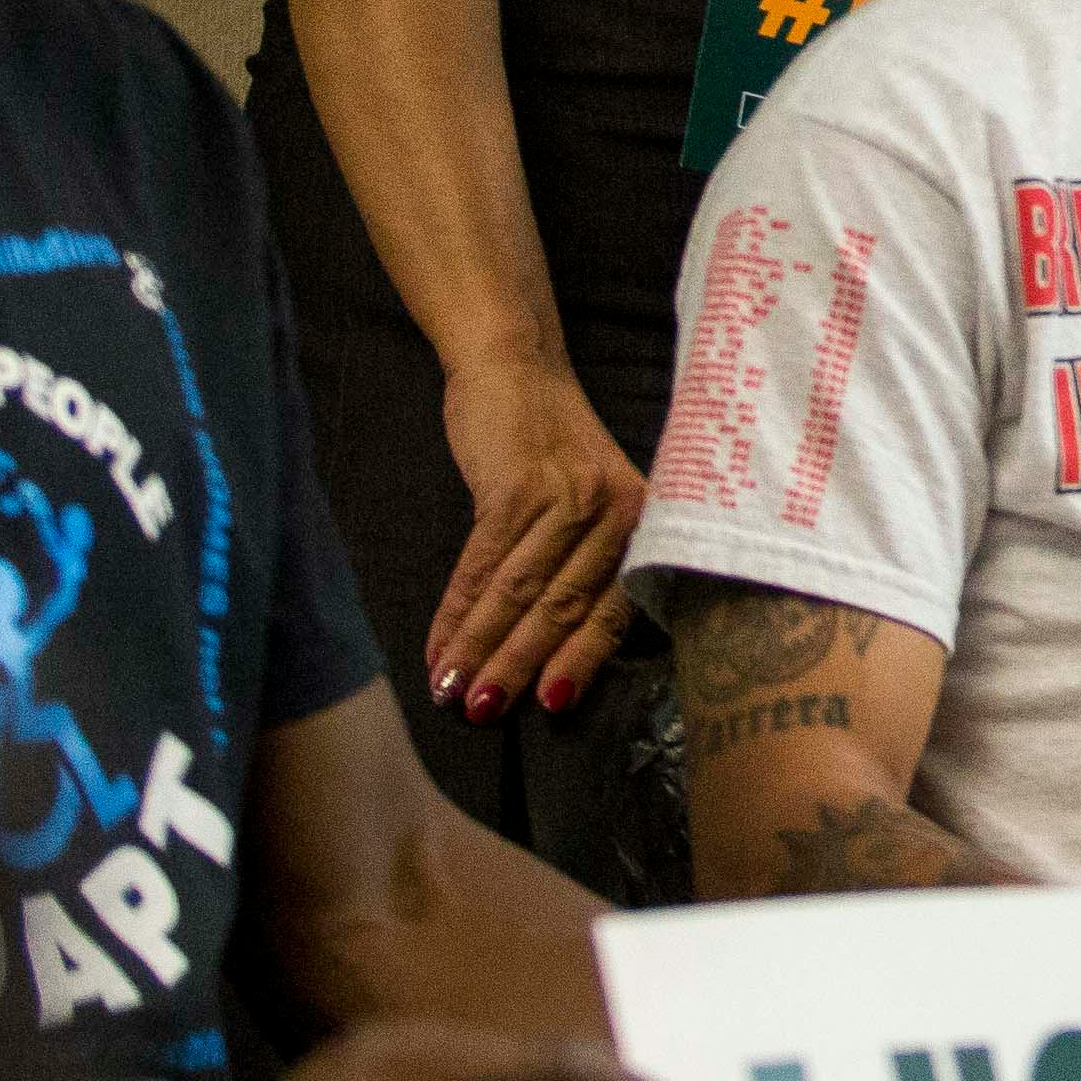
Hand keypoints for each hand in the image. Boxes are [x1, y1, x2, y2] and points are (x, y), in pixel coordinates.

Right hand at [430, 357, 646, 719]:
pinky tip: (438, 645)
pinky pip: (482, 566)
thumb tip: (556, 655)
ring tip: (449, 691)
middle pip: (564, 608)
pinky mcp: (519, 486)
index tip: (548, 708)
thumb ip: (589, 562)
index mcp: (642, 520)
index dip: (580, 663)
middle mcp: (617, 510)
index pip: (614, 607)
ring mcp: (569, 496)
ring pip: (519, 594)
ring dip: (478, 649)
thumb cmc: (551, 445)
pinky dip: (456, 613)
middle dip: (518, 668)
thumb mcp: (591, 499)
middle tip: (483, 713)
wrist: (516, 367)